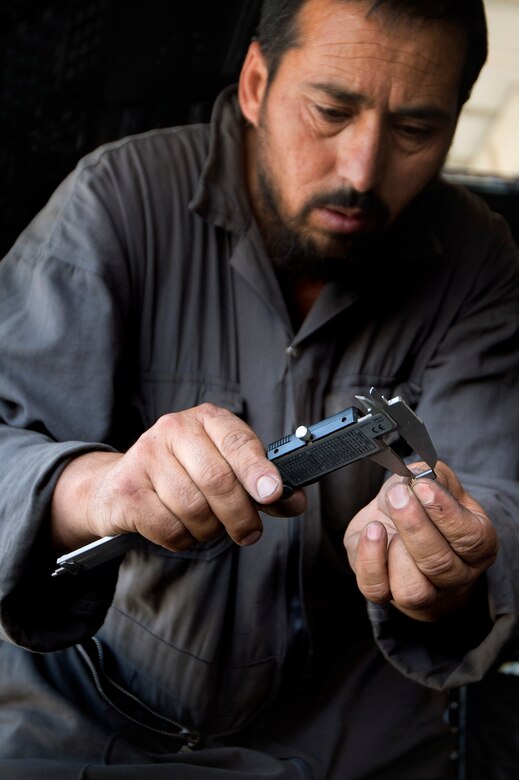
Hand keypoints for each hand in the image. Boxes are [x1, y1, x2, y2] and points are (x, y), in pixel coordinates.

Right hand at [51, 404, 305, 552]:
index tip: (274, 494)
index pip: (238, 442)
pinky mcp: (128, 488)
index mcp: (206, 419)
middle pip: (218, 480)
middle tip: (250, 532)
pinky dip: (184, 539)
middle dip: (240, 515)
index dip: (258, 470)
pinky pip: (169, 528)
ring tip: (210, 527)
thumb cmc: (183, 473)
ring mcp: (146, 457)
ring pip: (194, 508)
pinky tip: (183, 530)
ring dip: (210, 530)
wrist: (120, 484)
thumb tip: (295, 500)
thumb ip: (262, 484)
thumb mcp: (225, 467)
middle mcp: (174, 429)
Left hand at [343, 462, 497, 621]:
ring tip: (384, 524)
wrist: (395, 523)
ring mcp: (422, 590)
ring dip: (395, 550)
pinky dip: (369, 560)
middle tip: (397, 494)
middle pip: (439, 564)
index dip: (445, 512)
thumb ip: (432, 475)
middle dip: (414, 526)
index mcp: (477, 546)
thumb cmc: (420, 503)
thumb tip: (419, 477)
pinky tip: (372, 532)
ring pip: (413, 589)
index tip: (422, 486)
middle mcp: (455, 575)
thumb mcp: (435, 481)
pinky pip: (377, 589)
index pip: (471, 538)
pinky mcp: (385, 592)